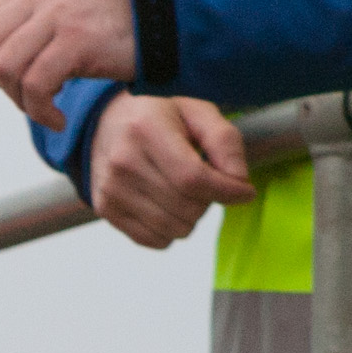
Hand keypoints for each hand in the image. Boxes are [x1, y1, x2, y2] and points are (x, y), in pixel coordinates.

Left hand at [0, 0, 138, 128]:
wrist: (172, 18)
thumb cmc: (125, 21)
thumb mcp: (72, 2)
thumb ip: (36, 16)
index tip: (16, 81)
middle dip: (1, 85)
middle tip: (30, 99)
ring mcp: (58, 12)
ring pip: (5, 68)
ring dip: (21, 102)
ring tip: (47, 110)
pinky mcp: (76, 39)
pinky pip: (35, 85)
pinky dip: (41, 112)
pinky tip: (58, 118)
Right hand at [88, 93, 255, 249]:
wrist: (106, 123)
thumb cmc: (160, 116)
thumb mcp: (198, 112)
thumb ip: (225, 141)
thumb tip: (239, 180)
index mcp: (146, 129)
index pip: (193, 178)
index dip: (226, 191)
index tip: (245, 191)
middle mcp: (123, 161)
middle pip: (186, 207)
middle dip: (210, 200)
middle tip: (207, 181)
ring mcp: (111, 189)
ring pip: (173, 229)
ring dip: (192, 217)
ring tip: (186, 191)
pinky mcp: (106, 210)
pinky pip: (155, 240)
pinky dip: (171, 230)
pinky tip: (169, 204)